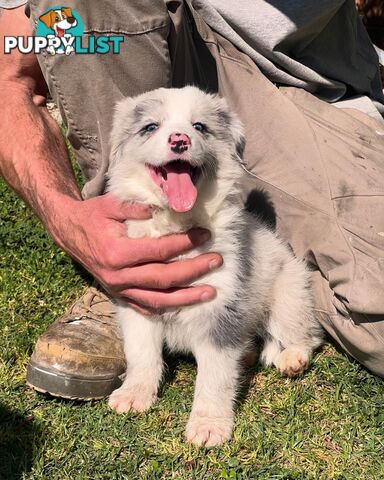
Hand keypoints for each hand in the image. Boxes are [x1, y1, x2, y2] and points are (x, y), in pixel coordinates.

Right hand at [54, 194, 222, 313]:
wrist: (69, 230)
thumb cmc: (92, 215)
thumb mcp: (111, 204)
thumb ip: (136, 208)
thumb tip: (165, 209)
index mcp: (118, 253)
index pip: (160, 251)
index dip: (185, 243)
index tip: (205, 235)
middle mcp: (119, 276)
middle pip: (164, 278)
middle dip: (194, 271)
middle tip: (216, 261)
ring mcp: (119, 288)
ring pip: (158, 300)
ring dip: (186, 298)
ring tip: (210, 293)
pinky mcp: (119, 294)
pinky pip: (145, 306)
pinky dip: (166, 307)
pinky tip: (184, 304)